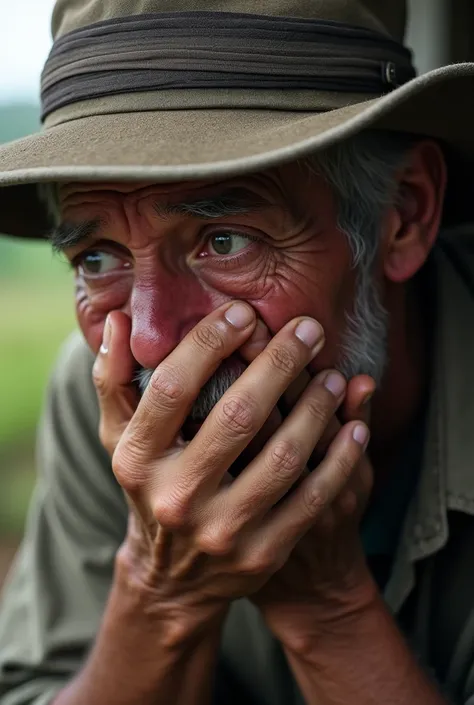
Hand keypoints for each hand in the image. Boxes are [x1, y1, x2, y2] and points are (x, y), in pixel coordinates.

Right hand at [92, 302, 368, 639]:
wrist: (173, 580)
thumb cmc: (151, 486)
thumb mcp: (118, 438)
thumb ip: (114, 380)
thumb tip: (120, 322)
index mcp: (136, 460)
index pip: (173, 388)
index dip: (209, 343)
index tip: (243, 312)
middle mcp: (175, 498)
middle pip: (238, 416)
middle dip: (280, 363)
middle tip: (309, 329)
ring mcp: (221, 531)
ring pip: (284, 456)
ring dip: (317, 407)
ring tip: (333, 375)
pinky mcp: (262, 554)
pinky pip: (313, 497)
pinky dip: (340, 458)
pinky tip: (356, 426)